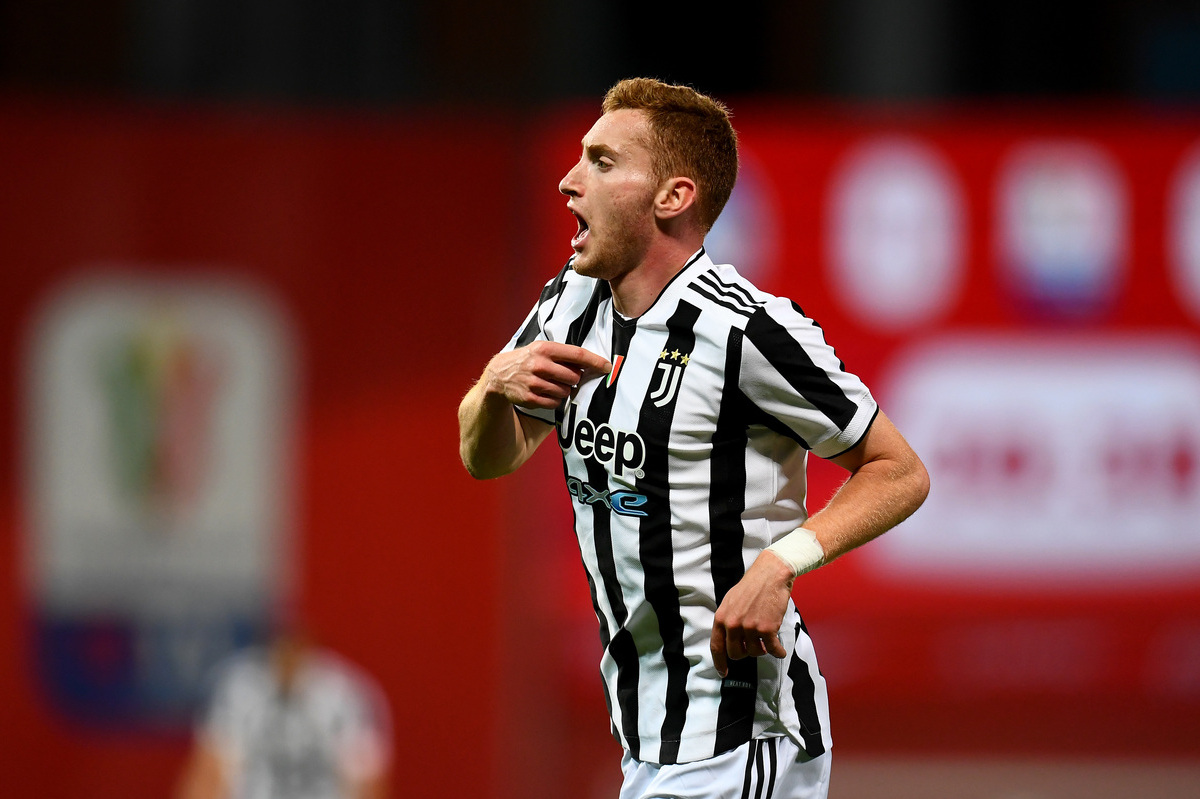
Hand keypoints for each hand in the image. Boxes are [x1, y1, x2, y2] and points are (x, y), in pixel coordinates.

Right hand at [483, 341, 609, 410]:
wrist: (499, 375)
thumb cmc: (527, 360)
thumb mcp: (541, 349)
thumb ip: (563, 355)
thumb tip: (590, 364)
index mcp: (545, 349)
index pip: (577, 354)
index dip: (595, 361)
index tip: (608, 366)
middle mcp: (540, 365)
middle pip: (574, 377)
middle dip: (574, 379)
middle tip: (565, 376)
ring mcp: (534, 382)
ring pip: (566, 391)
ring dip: (564, 390)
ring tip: (551, 384)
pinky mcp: (530, 398)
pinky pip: (555, 403)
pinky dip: (554, 400)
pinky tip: (545, 392)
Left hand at [710, 550, 795, 677]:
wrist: (770, 575)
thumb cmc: (752, 587)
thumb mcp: (731, 602)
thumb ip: (728, 622)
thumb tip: (729, 641)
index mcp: (722, 617)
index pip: (716, 646)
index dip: (719, 662)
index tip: (723, 672)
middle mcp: (733, 624)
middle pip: (736, 653)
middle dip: (745, 652)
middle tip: (753, 644)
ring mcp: (750, 627)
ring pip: (754, 652)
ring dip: (762, 649)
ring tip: (766, 639)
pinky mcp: (767, 628)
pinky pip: (772, 649)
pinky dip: (778, 652)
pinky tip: (780, 650)